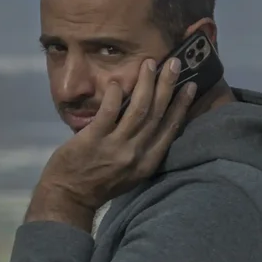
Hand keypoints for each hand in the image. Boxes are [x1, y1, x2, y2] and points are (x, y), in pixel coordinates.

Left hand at [26, 59, 197, 228]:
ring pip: (137, 110)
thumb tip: (153, 121)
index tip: (191, 85)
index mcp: (149, 161)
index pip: (170, 128)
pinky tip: (116, 82)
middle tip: (175, 63)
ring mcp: (116, 146)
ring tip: (150, 64)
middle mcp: (137, 153)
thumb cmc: (100, 184)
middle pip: (157, 114)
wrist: (70, 197)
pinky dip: (114, 96)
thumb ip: (144, 150)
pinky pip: (108, 114)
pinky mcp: (93, 140)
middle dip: (167, 86)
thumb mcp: (132, 173)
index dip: (182, 105)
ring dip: (145, 85)